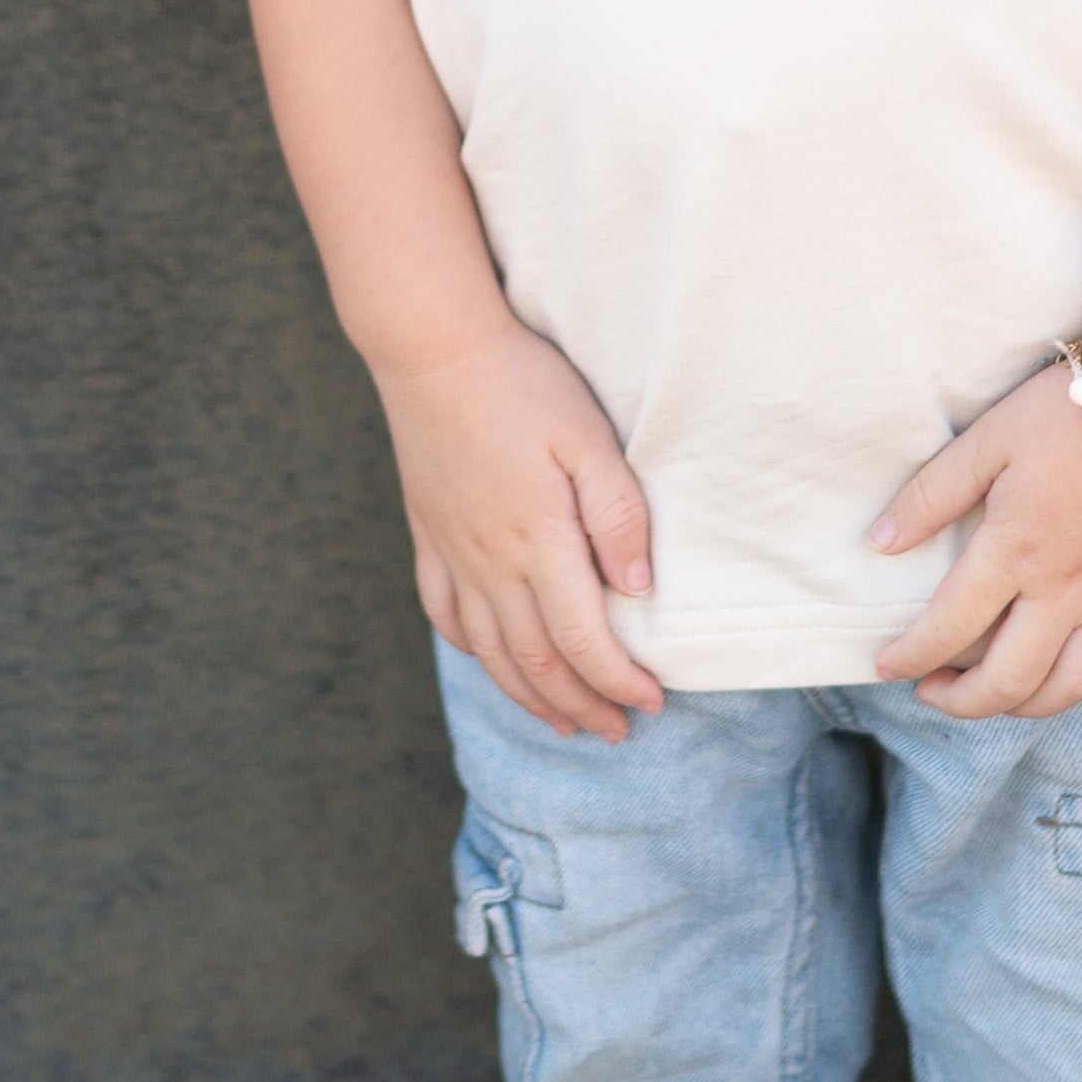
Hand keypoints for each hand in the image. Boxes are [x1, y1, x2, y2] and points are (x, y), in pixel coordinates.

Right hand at [375, 318, 663, 742]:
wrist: (433, 349)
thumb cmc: (523, 385)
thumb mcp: (589, 438)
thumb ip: (618, 515)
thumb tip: (638, 587)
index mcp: (537, 544)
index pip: (582, 641)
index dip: (618, 683)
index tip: (652, 704)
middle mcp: (491, 564)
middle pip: (538, 664)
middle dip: (583, 706)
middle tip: (619, 732)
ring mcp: (454, 555)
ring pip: (491, 653)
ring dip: (531, 697)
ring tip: (565, 724)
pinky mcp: (429, 537)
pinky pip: (446, 617)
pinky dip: (474, 654)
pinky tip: (493, 664)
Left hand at [869, 360, 1081, 717]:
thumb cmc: (1068, 411)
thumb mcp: (986, 441)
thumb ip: (932, 495)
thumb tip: (882, 541)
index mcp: (1012, 551)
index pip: (947, 628)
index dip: (909, 657)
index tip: (887, 666)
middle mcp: (1064, 588)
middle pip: (1009, 680)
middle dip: (963, 701)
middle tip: (937, 691)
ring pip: (1074, 684)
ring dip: (1031, 706)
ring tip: (1004, 694)